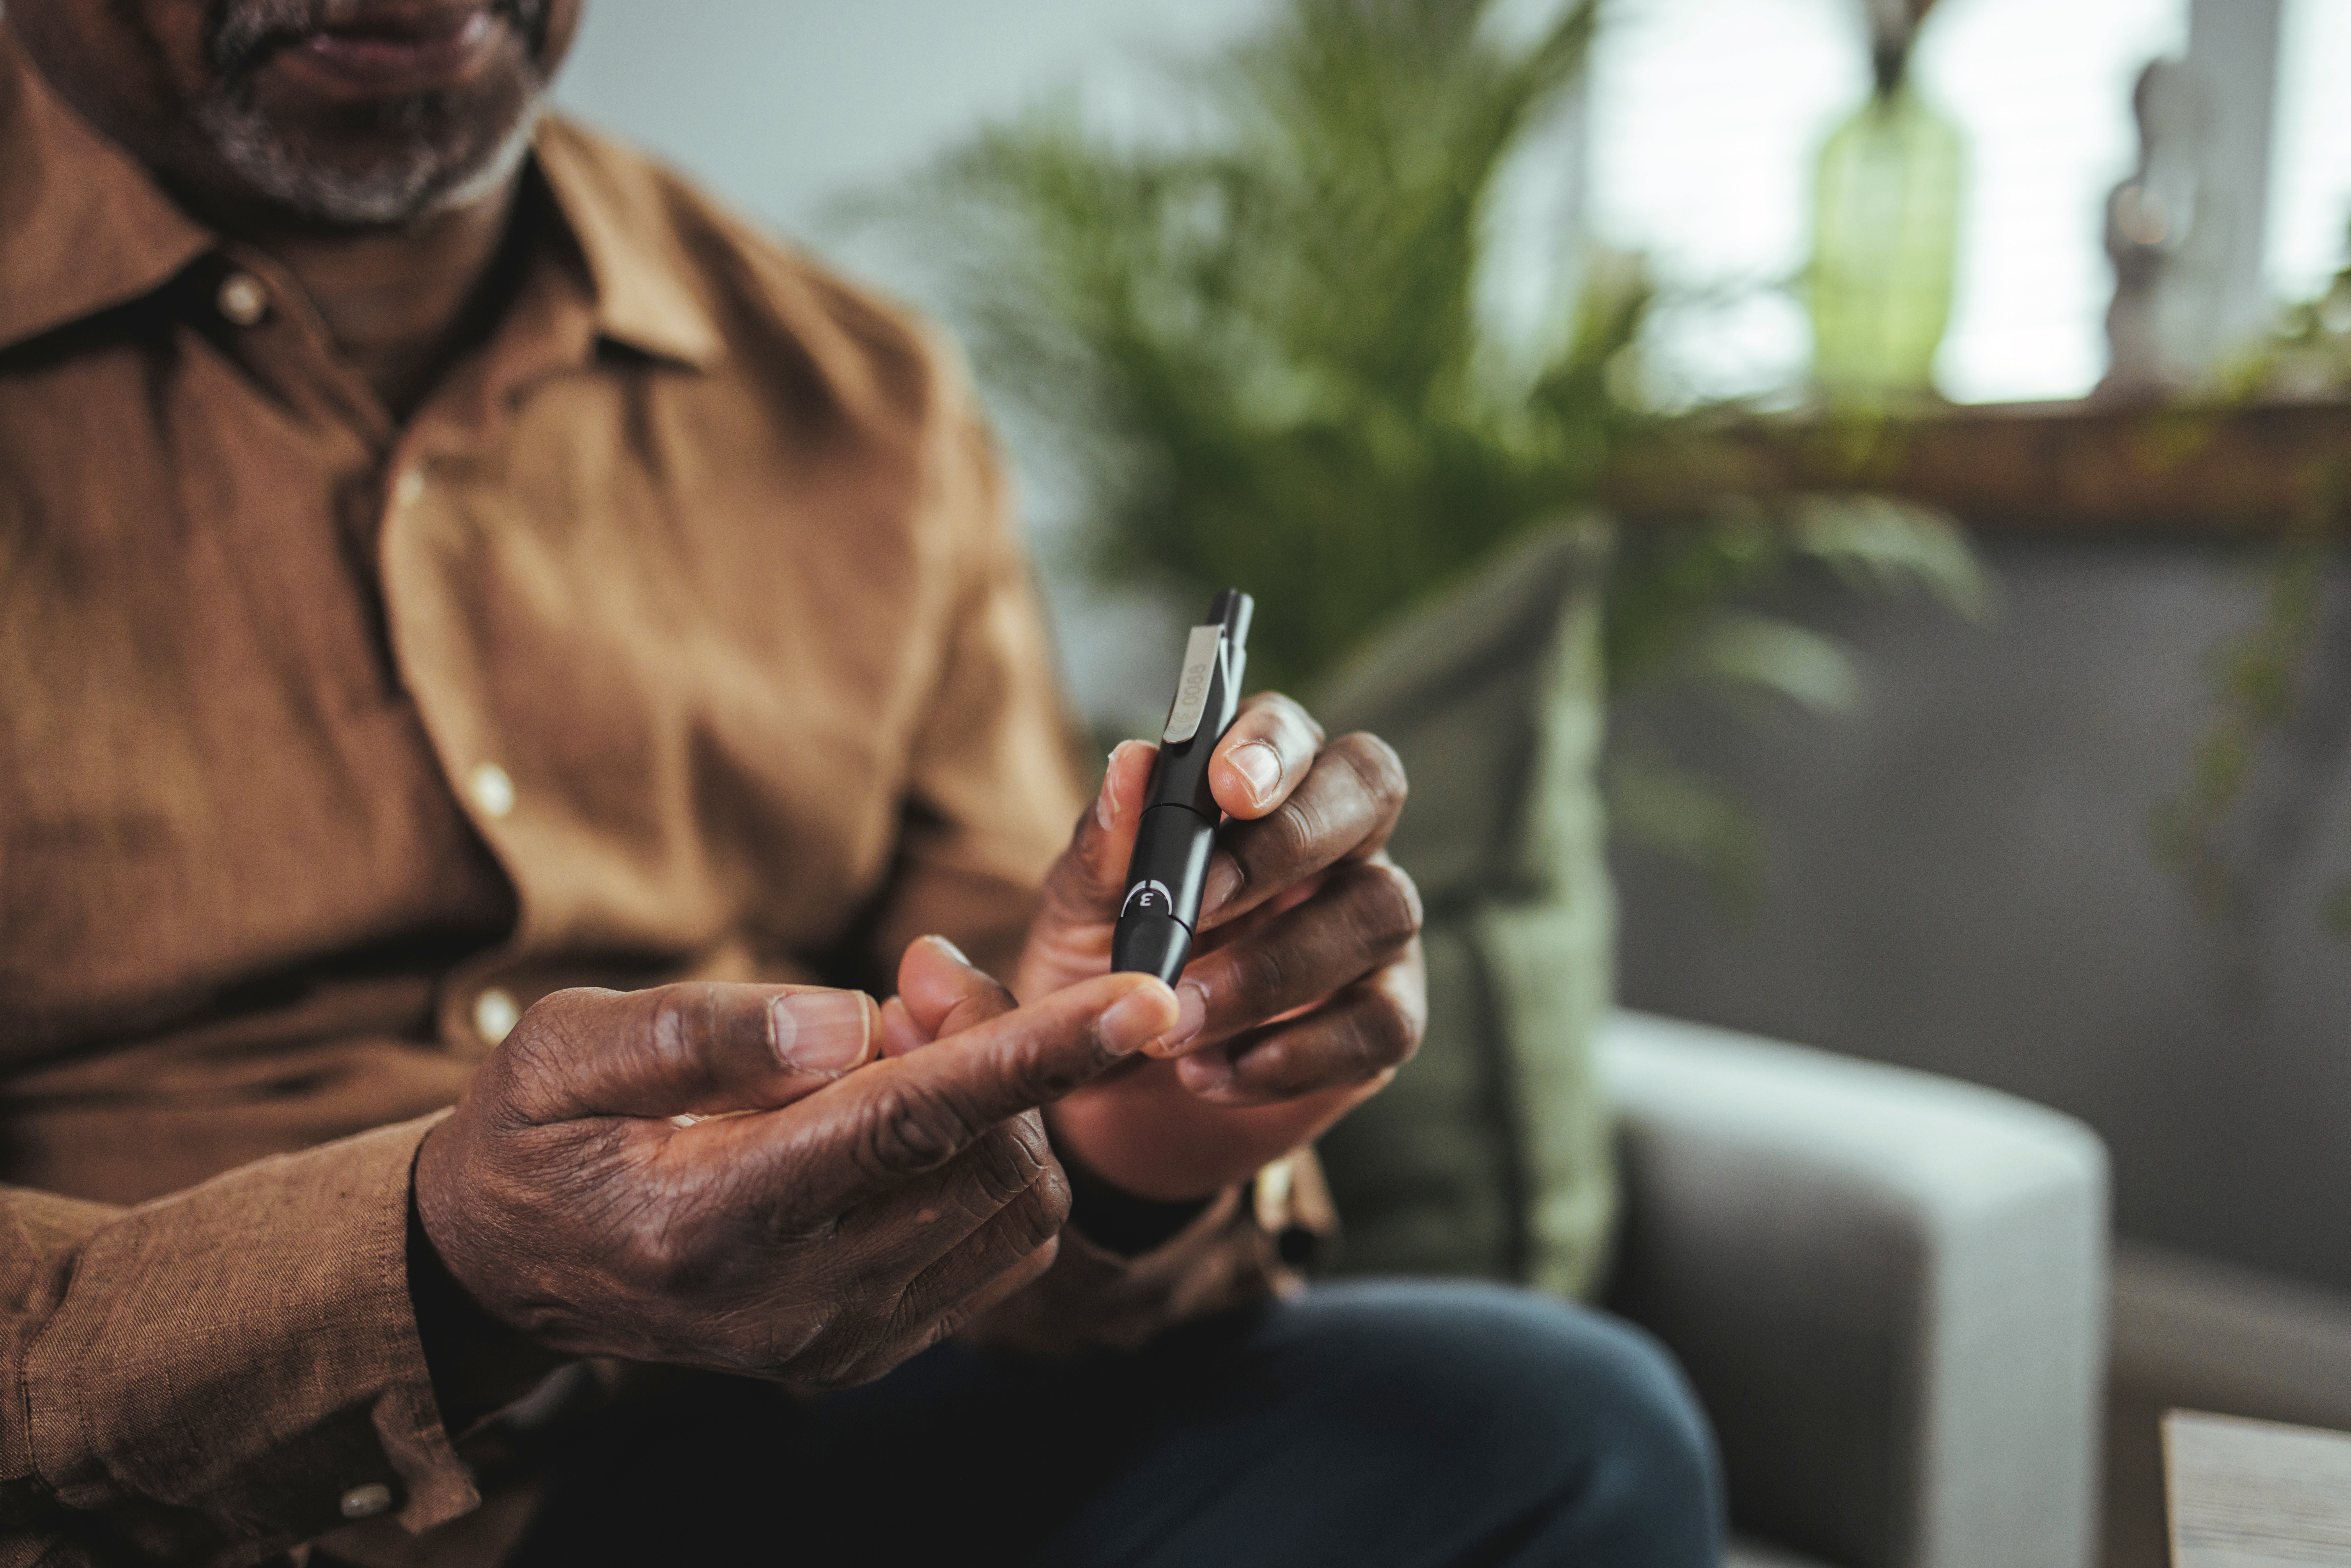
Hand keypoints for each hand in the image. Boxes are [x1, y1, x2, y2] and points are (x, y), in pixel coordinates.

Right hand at [413, 970, 1177, 1388]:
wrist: (504, 1263)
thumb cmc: (534, 1132)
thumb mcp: (565, 1050)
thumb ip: (705, 1032)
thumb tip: (851, 1020)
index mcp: (711, 1219)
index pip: (914, 1123)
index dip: (1036, 1053)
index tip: (1143, 1001)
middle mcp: (789, 1301)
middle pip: (981, 1155)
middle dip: (995, 1043)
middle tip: (923, 976)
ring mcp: (835, 1339)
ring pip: (1009, 1204)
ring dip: (1002, 1104)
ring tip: (909, 1044)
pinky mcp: (863, 1348)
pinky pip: (994, 1250)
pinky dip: (990, 1163)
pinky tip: (916, 1116)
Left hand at [1014, 694, 1424, 1201]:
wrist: (1108, 1095)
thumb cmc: (1099, 975)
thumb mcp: (1076, 915)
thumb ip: (1106, 847)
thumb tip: (1134, 762)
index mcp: (1255, 788)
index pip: (1291, 730)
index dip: (1270, 746)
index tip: (1223, 786)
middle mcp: (1332, 840)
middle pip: (1370, 788)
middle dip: (1291, 840)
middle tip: (1201, 908)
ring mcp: (1370, 925)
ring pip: (1380, 910)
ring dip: (1270, 971)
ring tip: (1173, 1027)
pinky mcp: (1386, 1017)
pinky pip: (1381, 1023)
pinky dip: (1294, 1054)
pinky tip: (1212, 1075)